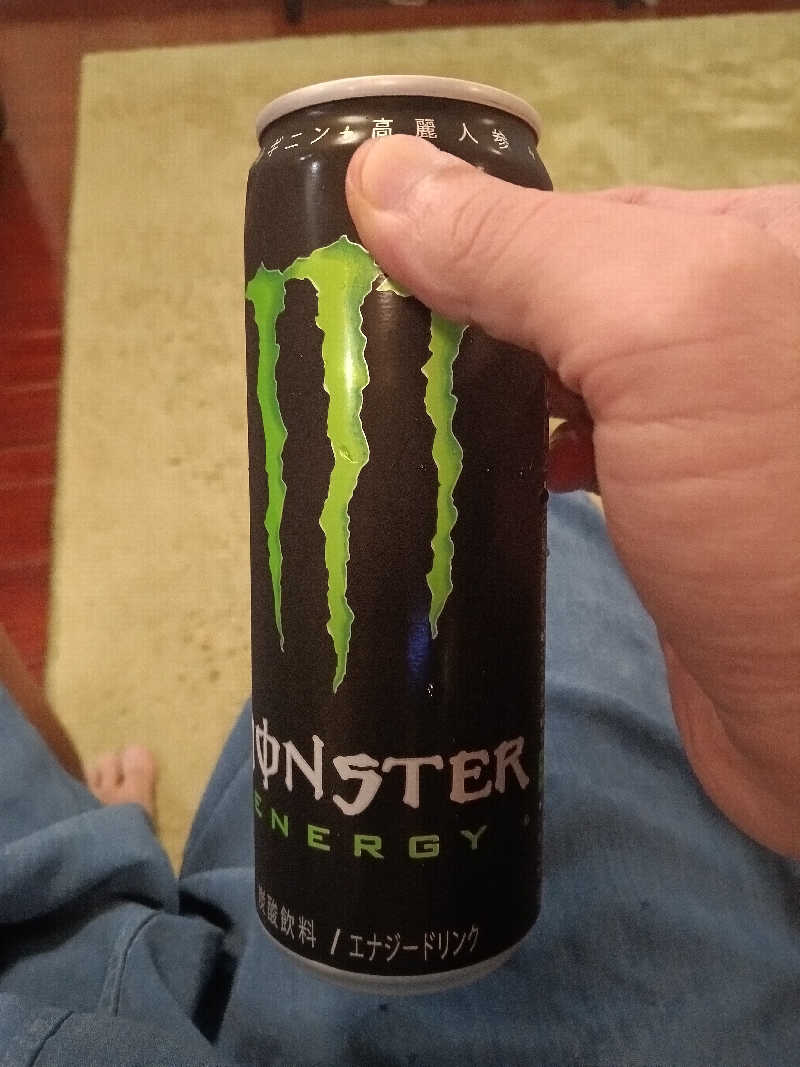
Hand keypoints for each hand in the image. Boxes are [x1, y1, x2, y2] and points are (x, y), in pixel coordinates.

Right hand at [346, 136, 799, 856]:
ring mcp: (715, 425)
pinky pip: (586, 447)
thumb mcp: (664, 333)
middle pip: (573, 291)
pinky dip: (531, 449)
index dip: (478, 237)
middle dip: (476, 318)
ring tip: (411, 417)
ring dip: (493, 389)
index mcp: (762, 245)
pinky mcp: (684, 510)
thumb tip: (377, 176)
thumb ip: (528, 247)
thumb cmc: (774, 514)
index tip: (374, 284)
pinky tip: (503, 469)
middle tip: (373, 362)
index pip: (587, 214)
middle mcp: (744, 322)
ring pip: (572, 373)